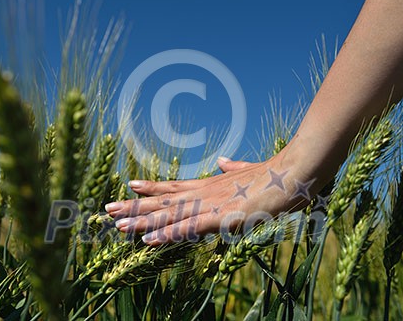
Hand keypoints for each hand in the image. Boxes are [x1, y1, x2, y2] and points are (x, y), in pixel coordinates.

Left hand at [105, 155, 314, 244]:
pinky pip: (189, 229)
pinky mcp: (222, 218)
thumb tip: (223, 160)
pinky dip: (167, 234)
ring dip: (142, 221)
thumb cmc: (276, 173)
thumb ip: (234, 167)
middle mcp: (205, 193)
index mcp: (211, 185)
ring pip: (169, 214)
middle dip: (135, 206)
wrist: (295, 171)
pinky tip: (148, 241)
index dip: (151, 188)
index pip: (174, 187)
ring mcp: (211, 205)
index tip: (130, 186)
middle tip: (107, 209)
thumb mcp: (251, 171)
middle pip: (164, 200)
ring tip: (116, 224)